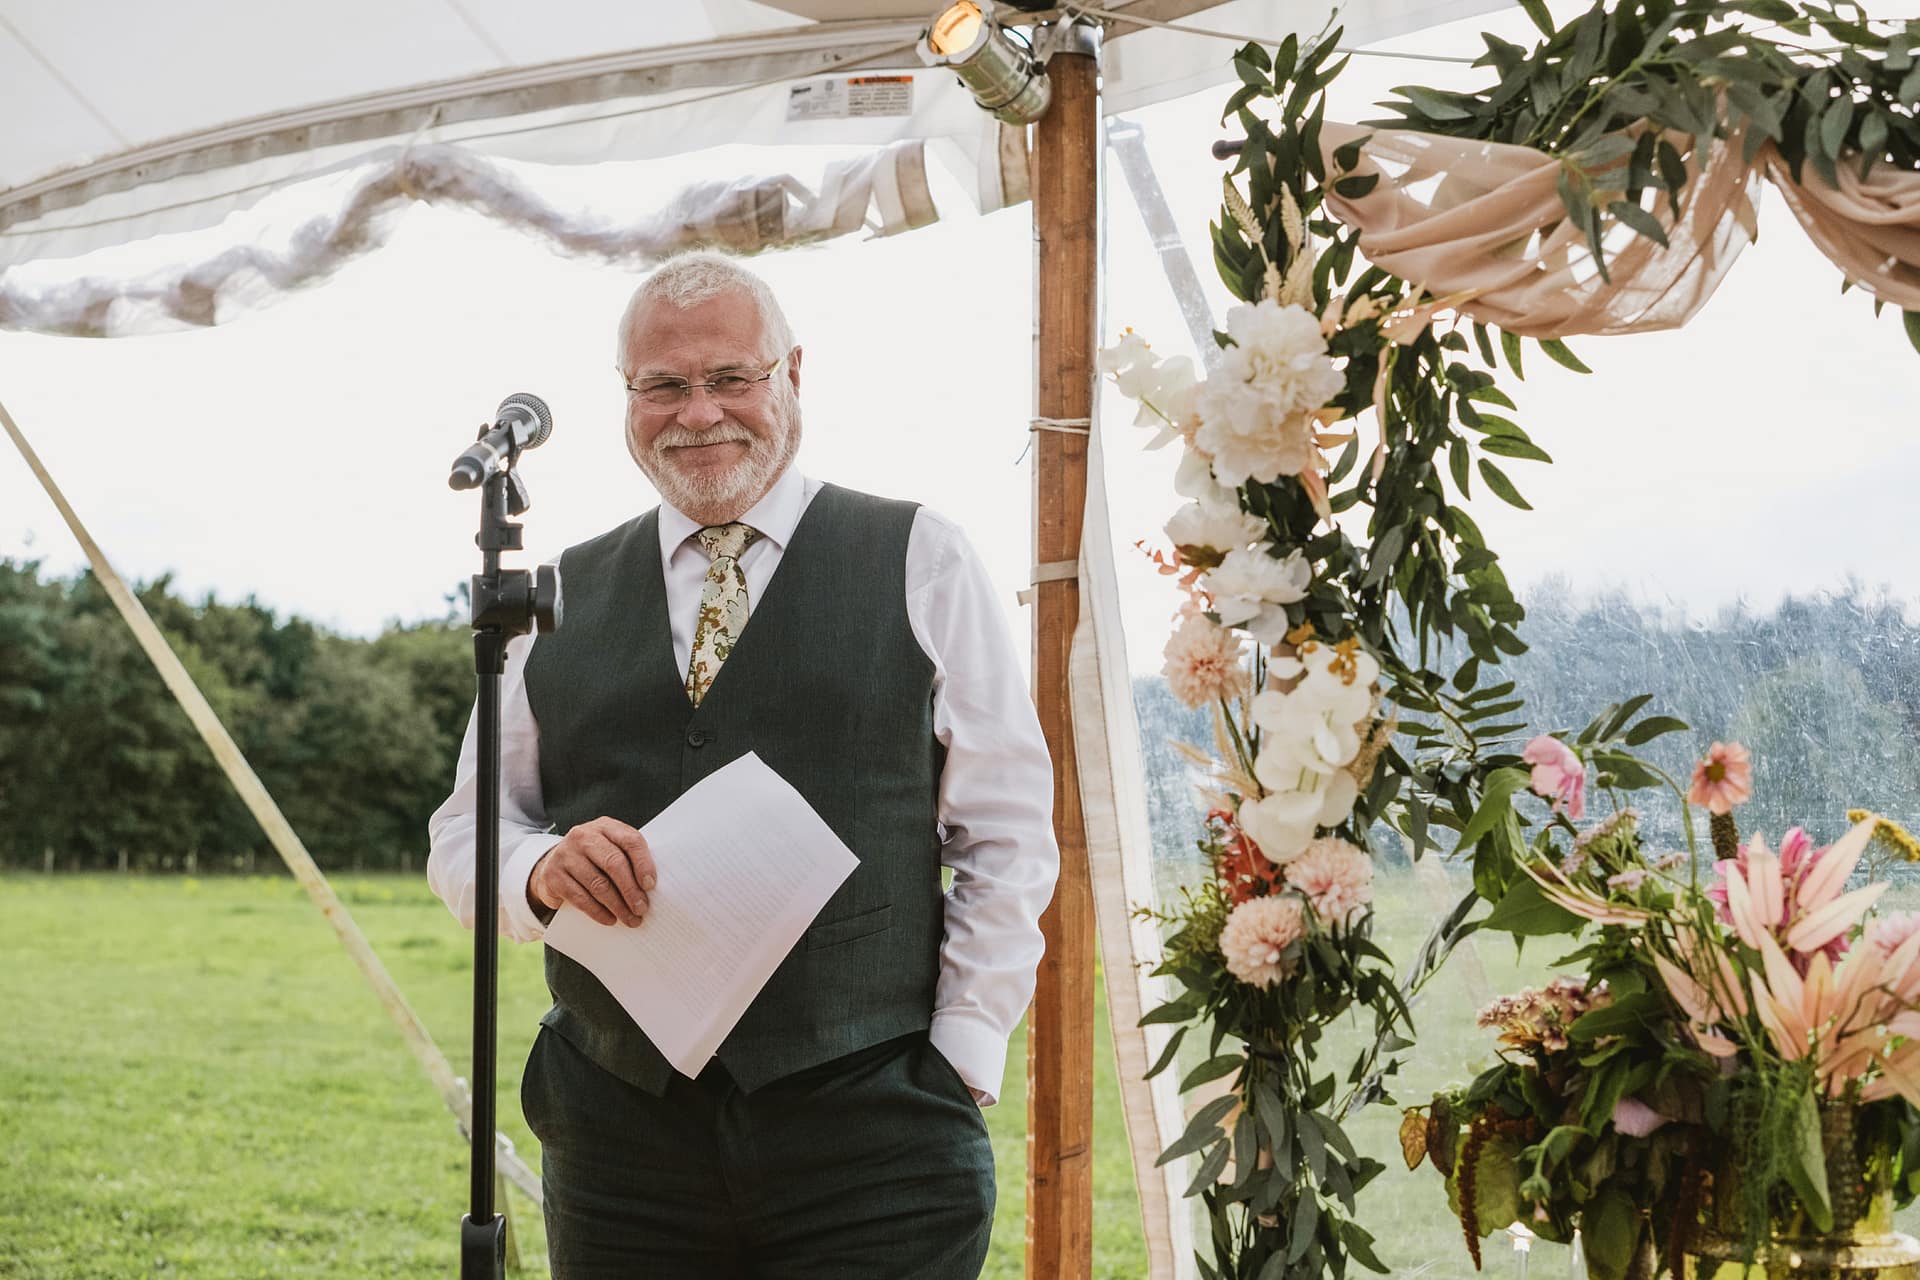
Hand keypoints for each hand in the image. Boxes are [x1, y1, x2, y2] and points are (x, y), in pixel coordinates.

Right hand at [528, 817, 655, 927]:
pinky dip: (598, 912)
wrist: (556, 862)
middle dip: (631, 890)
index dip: (643, 864)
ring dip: (617, 906)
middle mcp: (583, 836)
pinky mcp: (553, 875)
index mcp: (605, 826)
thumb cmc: (595, 857)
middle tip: (642, 909)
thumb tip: (651, 888)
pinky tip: (610, 919)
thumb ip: (630, 859)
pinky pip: (580, 898)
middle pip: (614, 863)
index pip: (630, 840)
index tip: (651, 885)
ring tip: (630, 919)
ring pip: (597, 884)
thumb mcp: (611, 848)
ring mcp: (566, 854)